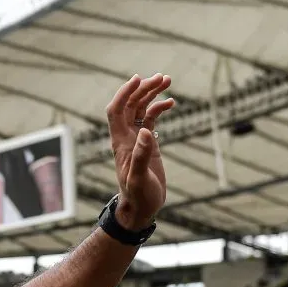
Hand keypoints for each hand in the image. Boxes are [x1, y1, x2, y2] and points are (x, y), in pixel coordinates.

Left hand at [105, 74, 174, 229]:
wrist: (141, 208)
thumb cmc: (138, 197)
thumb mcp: (139, 179)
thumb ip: (141, 156)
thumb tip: (145, 131)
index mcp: (120, 143)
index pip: (116, 110)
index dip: (124, 93)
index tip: (139, 79)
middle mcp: (126, 137)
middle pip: (130, 105)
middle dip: (143, 88)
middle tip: (163, 78)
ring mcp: (136, 139)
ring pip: (140, 109)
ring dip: (151, 94)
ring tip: (168, 81)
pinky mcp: (147, 144)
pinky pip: (150, 119)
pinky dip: (158, 108)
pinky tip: (171, 102)